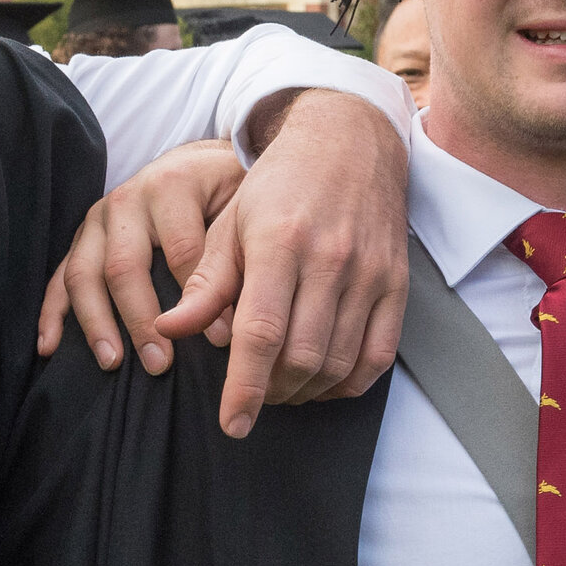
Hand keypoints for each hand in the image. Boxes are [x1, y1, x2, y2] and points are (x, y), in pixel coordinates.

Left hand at [33, 93, 412, 435]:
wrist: (350, 142)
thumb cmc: (280, 184)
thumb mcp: (231, 222)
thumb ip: (206, 282)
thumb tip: (168, 330)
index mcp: (279, 241)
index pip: (260, 332)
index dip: (244, 387)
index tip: (231, 423)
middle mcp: (330, 259)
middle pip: (301, 357)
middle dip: (272, 393)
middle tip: (252, 397)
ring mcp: (370, 274)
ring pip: (338, 364)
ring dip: (306, 391)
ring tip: (281, 389)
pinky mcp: (396, 284)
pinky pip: (378, 356)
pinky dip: (348, 383)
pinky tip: (322, 382)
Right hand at [37, 141, 239, 379]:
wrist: (198, 163)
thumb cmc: (226, 192)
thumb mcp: (242, 205)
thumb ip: (235, 252)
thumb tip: (232, 320)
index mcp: (170, 187)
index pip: (181, 251)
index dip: (199, 300)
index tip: (220, 342)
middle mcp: (126, 201)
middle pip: (125, 266)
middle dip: (141, 320)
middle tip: (160, 364)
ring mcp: (96, 220)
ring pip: (84, 274)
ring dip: (96, 322)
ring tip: (113, 363)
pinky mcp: (81, 239)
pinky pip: (59, 277)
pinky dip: (51, 314)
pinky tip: (49, 348)